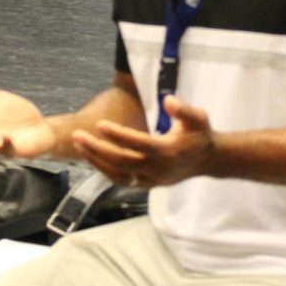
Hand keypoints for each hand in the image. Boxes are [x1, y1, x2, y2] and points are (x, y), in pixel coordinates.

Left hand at [70, 95, 214, 187]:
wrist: (208, 160)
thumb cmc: (199, 134)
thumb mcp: (198, 117)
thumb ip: (183, 109)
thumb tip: (168, 101)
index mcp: (169, 151)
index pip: (139, 144)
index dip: (119, 135)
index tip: (100, 124)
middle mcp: (159, 168)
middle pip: (122, 162)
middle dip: (97, 149)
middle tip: (77, 136)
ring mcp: (152, 180)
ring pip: (118, 175)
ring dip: (96, 161)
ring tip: (79, 145)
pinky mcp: (147, 185)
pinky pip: (122, 181)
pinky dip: (105, 170)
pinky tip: (91, 156)